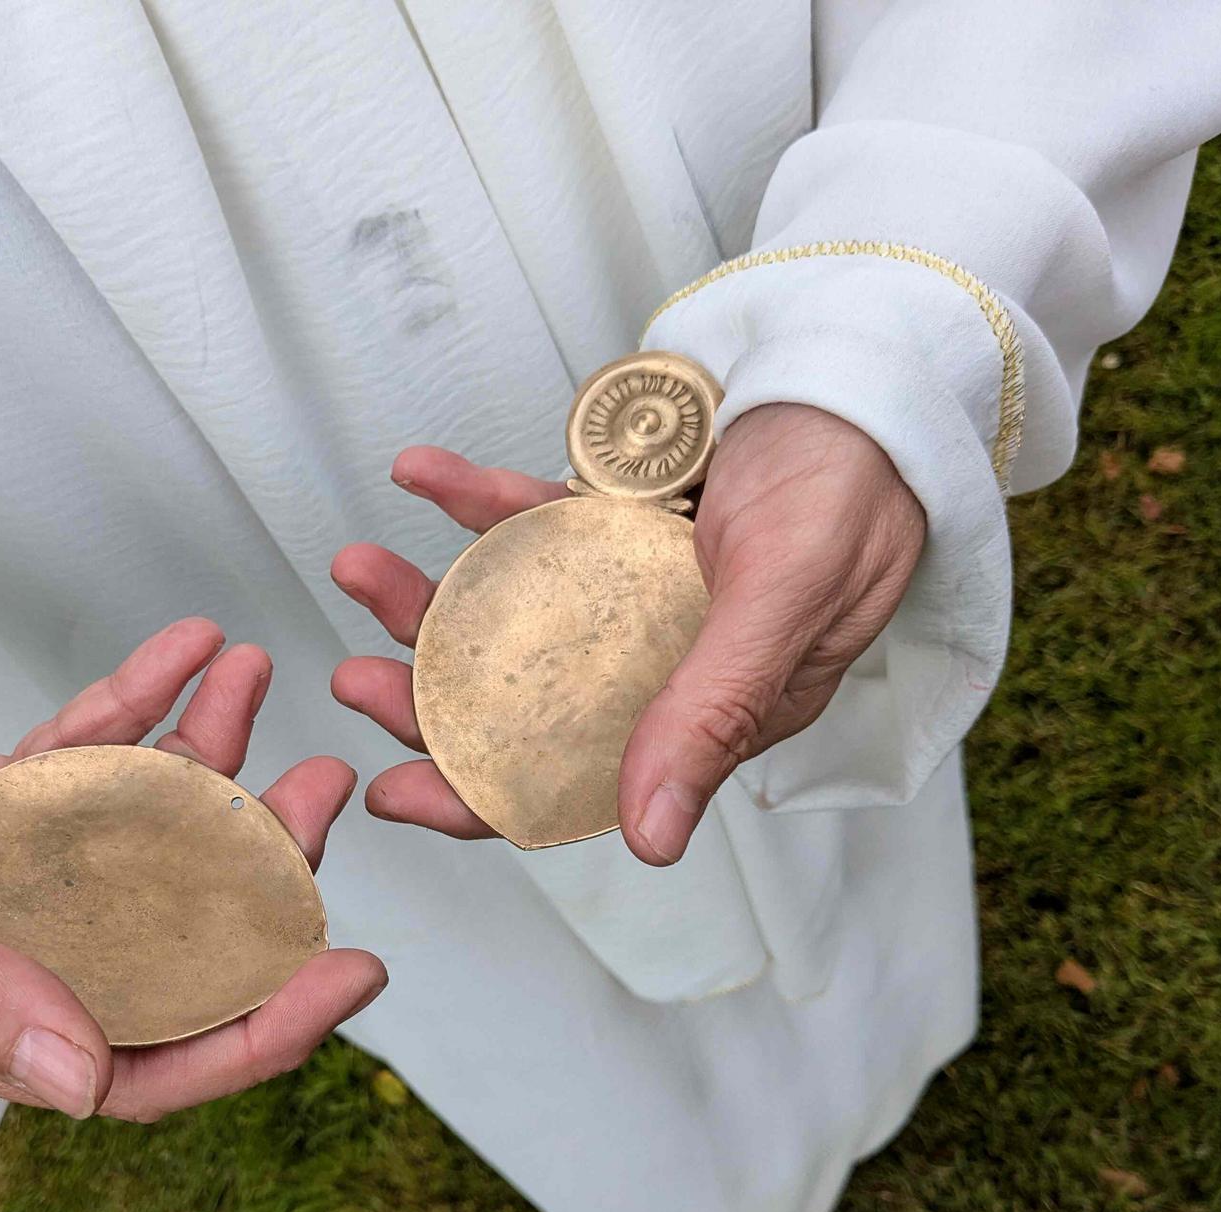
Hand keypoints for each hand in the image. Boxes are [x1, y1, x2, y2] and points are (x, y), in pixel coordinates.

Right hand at [0, 618, 384, 1121]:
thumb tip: (85, 1075)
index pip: (143, 1060)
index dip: (256, 1029)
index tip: (349, 967)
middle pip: (163, 941)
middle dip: (257, 873)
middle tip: (321, 787)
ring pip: (130, 840)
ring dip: (205, 764)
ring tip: (255, 678)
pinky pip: (70, 764)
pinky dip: (127, 707)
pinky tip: (183, 649)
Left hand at [331, 402, 924, 864]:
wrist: (866, 365)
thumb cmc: (855, 484)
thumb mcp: (787, 599)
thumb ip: (712, 709)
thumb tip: (648, 838)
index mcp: (708, 709)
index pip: (580, 779)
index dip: (482, 795)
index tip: (392, 792)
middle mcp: (658, 660)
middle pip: (522, 703)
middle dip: (428, 700)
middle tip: (353, 680)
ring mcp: (629, 589)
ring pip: (510, 613)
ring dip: (427, 597)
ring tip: (358, 568)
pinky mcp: (613, 520)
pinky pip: (529, 520)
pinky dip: (472, 499)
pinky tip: (420, 473)